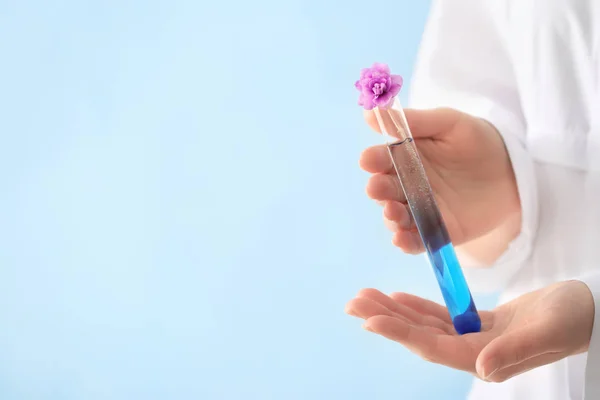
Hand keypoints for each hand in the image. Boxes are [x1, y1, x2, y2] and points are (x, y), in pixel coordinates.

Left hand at [345, 280, 594, 381]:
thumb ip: (515, 353)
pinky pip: (442, 315)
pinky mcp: (482, 324)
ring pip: (426, 324)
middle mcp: (474, 351)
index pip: (432, 346)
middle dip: (386, 318)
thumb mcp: (549, 333)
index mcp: (485, 357)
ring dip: (396, 310)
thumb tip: (481, 370)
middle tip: (353, 303)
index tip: (369, 320)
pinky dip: (419, 306)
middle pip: (420, 335)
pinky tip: (398, 297)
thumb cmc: (576, 320)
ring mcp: (476, 337)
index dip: (400, 333)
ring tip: (366, 296)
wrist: (592, 311)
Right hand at [361, 108, 519, 253]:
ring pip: (397, 217)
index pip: (382, 159)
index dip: (373, 160)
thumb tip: (371, 112)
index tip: (368, 160)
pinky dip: (406, 243)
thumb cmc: (476, 140)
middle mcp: (407, 185)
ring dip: (390, 217)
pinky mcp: (439, 231)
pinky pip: (418, 240)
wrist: (513, 170)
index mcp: (404, 158)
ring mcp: (421, 210)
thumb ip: (414, 121)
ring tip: (392, 212)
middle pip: (385, 190)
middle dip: (378, 189)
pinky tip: (400, 239)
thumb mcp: (448, 123)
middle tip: (376, 188)